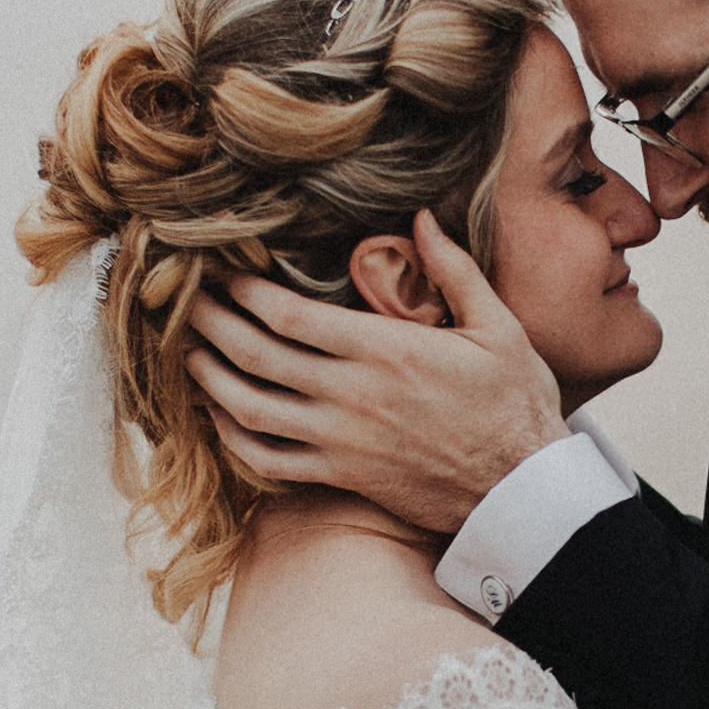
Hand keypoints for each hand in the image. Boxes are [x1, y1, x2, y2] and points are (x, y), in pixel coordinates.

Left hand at [185, 210, 566, 534]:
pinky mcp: (341, 477)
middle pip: (255, 354)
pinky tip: (221, 414)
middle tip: (186, 302)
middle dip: (212, 324)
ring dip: (210, 377)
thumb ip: (455, 270)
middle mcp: (352, 395)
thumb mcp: (499, 327)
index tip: (225, 272)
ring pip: (250, 408)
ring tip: (190, 352)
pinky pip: (268, 460)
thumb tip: (422, 219)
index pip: (289, 315)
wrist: (522, 490)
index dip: (245, 291)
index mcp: (385, 350)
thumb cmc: (516, 405)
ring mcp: (340, 441)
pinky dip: (234, 436)